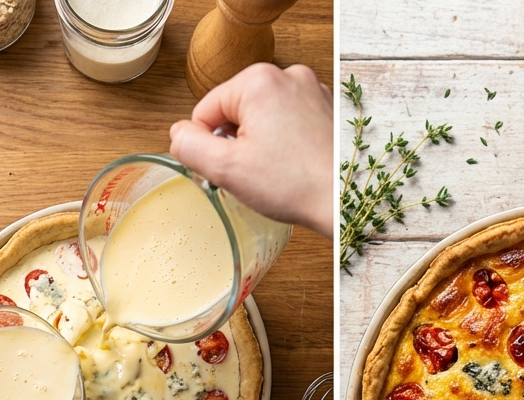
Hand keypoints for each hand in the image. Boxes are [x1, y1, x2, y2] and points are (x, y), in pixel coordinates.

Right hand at [170, 63, 333, 237]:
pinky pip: (287, 121)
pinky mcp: (325, 107)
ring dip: (259, 143)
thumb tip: (178, 134)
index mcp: (257, 81)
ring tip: (277, 170)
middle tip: (254, 172)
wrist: (345, 200)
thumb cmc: (293, 185)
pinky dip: (284, 142)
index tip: (228, 169)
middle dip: (236, 142)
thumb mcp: (225, 169)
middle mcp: (286, 75)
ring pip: (261, 117)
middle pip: (234, 111)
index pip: (205, 110)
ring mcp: (310, 89)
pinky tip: (293, 165)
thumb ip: (189, 146)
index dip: (207, 145)